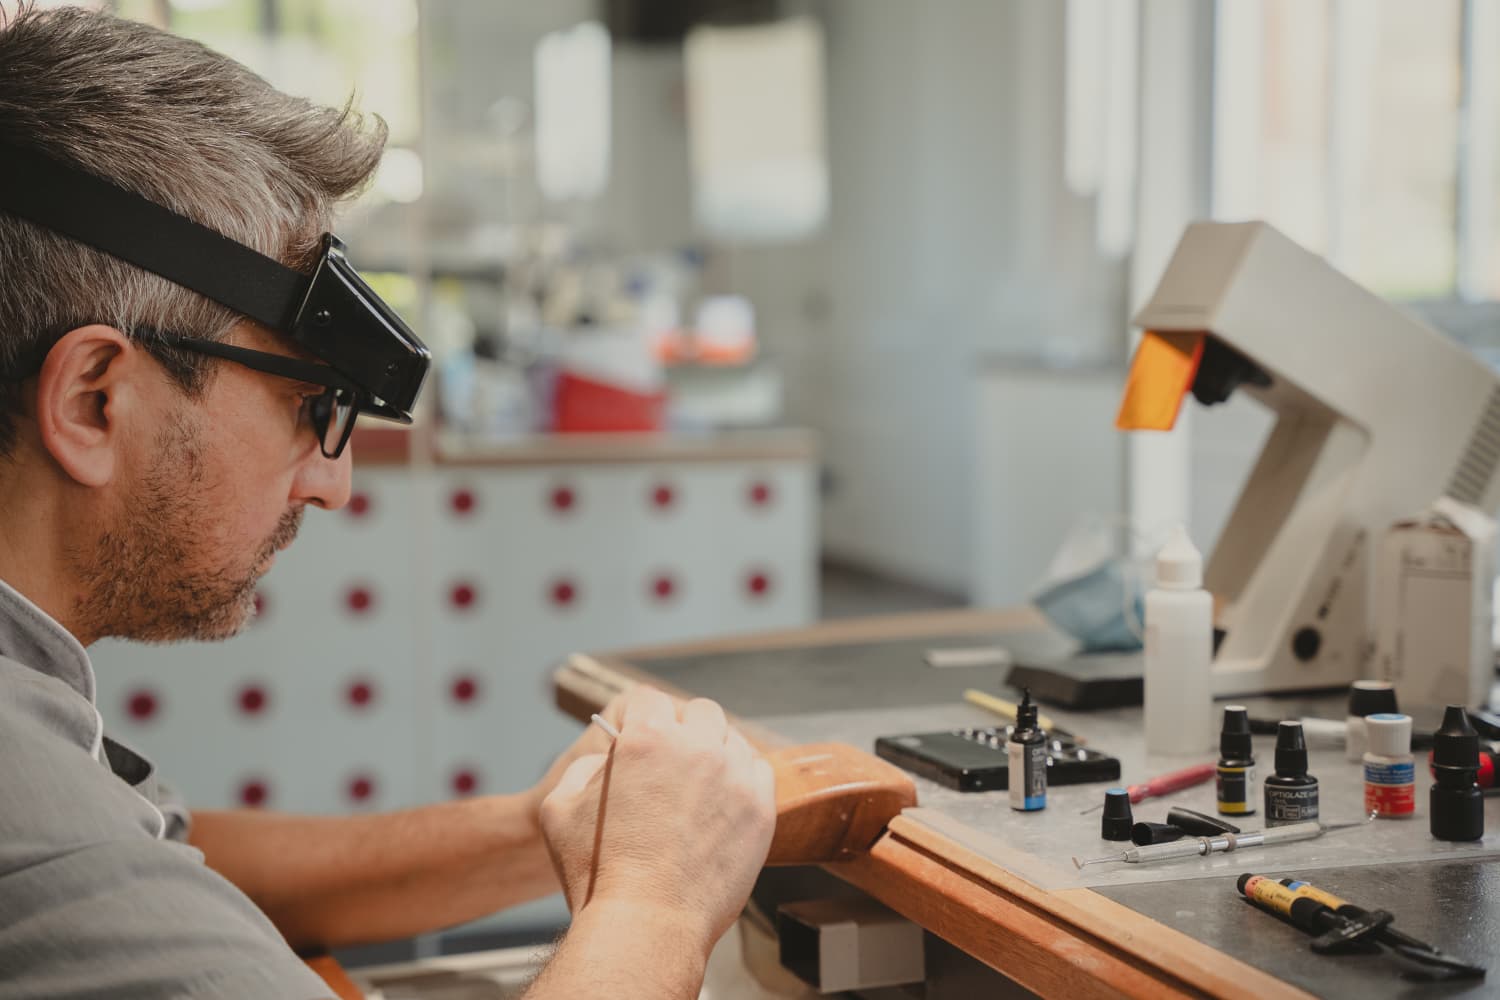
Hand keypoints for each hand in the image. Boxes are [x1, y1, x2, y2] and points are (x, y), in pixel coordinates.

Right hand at [538, 688, 774, 958]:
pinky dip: (742, 779)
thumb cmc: (598, 873)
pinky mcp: (760, 807)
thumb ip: (584, 768)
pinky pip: (758, 771)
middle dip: (682, 730)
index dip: (640, 717)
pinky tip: (724, 802)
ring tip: (698, 787)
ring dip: (715, 752)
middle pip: (698, 712)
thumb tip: (608, 758)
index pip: (649, 698)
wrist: (647, 925)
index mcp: (646, 737)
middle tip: (670, 764)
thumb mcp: (557, 808)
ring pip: (732, 739)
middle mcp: (696, 747)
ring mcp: (734, 776)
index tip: (641, 735)